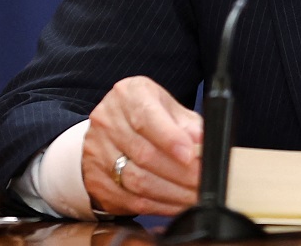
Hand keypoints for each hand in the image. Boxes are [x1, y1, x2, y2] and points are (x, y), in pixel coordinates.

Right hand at [82, 76, 202, 215]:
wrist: (111, 128)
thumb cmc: (147, 115)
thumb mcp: (169, 108)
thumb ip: (189, 124)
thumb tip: (204, 144)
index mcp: (128, 95)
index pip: (146, 117)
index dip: (170, 139)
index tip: (190, 155)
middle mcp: (107, 120)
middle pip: (143, 153)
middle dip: (179, 172)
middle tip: (202, 182)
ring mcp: (97, 151)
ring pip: (136, 180)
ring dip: (171, 193)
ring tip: (194, 195)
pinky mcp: (96, 180)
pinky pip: (130, 200)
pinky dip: (158, 205)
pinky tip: (176, 203)